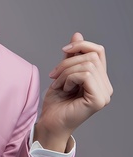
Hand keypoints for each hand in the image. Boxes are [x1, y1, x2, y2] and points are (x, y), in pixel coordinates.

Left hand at [35, 32, 112, 151]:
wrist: (50, 122)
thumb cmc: (56, 101)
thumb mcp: (62, 73)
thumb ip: (71, 56)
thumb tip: (77, 34)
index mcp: (100, 79)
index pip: (98, 51)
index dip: (81, 45)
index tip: (63, 50)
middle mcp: (106, 87)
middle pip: (90, 56)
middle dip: (67, 62)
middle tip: (54, 75)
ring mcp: (104, 94)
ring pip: (86, 65)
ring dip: (65, 72)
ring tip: (58, 84)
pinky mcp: (98, 100)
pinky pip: (84, 75)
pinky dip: (69, 78)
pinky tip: (64, 89)